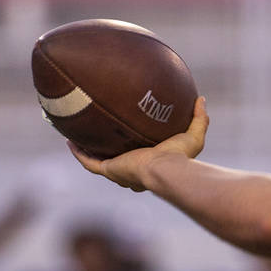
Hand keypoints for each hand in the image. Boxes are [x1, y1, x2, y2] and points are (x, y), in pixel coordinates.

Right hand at [69, 96, 208, 191]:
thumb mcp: (193, 134)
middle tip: (103, 136)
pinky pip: (88, 162)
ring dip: (88, 151)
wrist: (166, 169)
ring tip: (79, 137)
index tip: (131, 138)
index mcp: (150, 165)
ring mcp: (119, 172)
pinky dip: (78, 153)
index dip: (134, 151)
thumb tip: (200, 98)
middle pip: (117, 162)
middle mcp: (132, 171)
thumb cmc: (181, 157)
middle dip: (110, 152)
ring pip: (98, 162)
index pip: (141, 160)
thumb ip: (200, 118)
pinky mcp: (109, 170)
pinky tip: (70, 141)